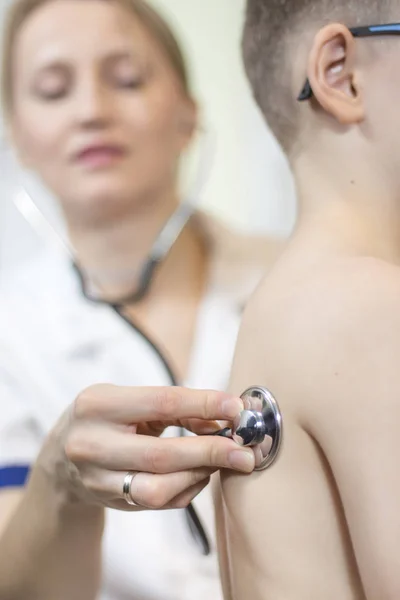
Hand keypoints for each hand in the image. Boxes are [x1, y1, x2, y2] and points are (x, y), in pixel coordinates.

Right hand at [43, 385, 254, 510]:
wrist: (61, 456)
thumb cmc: (107, 418)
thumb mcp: (132, 400)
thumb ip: (176, 407)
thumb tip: (224, 418)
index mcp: (98, 404)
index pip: (162, 402)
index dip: (204, 405)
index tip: (236, 409)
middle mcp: (90, 443)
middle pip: (161, 454)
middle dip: (211, 452)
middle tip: (244, 452)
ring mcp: (96, 479)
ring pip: (158, 489)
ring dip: (199, 476)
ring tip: (220, 462)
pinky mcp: (108, 502)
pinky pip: (157, 503)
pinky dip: (187, 489)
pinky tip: (199, 475)